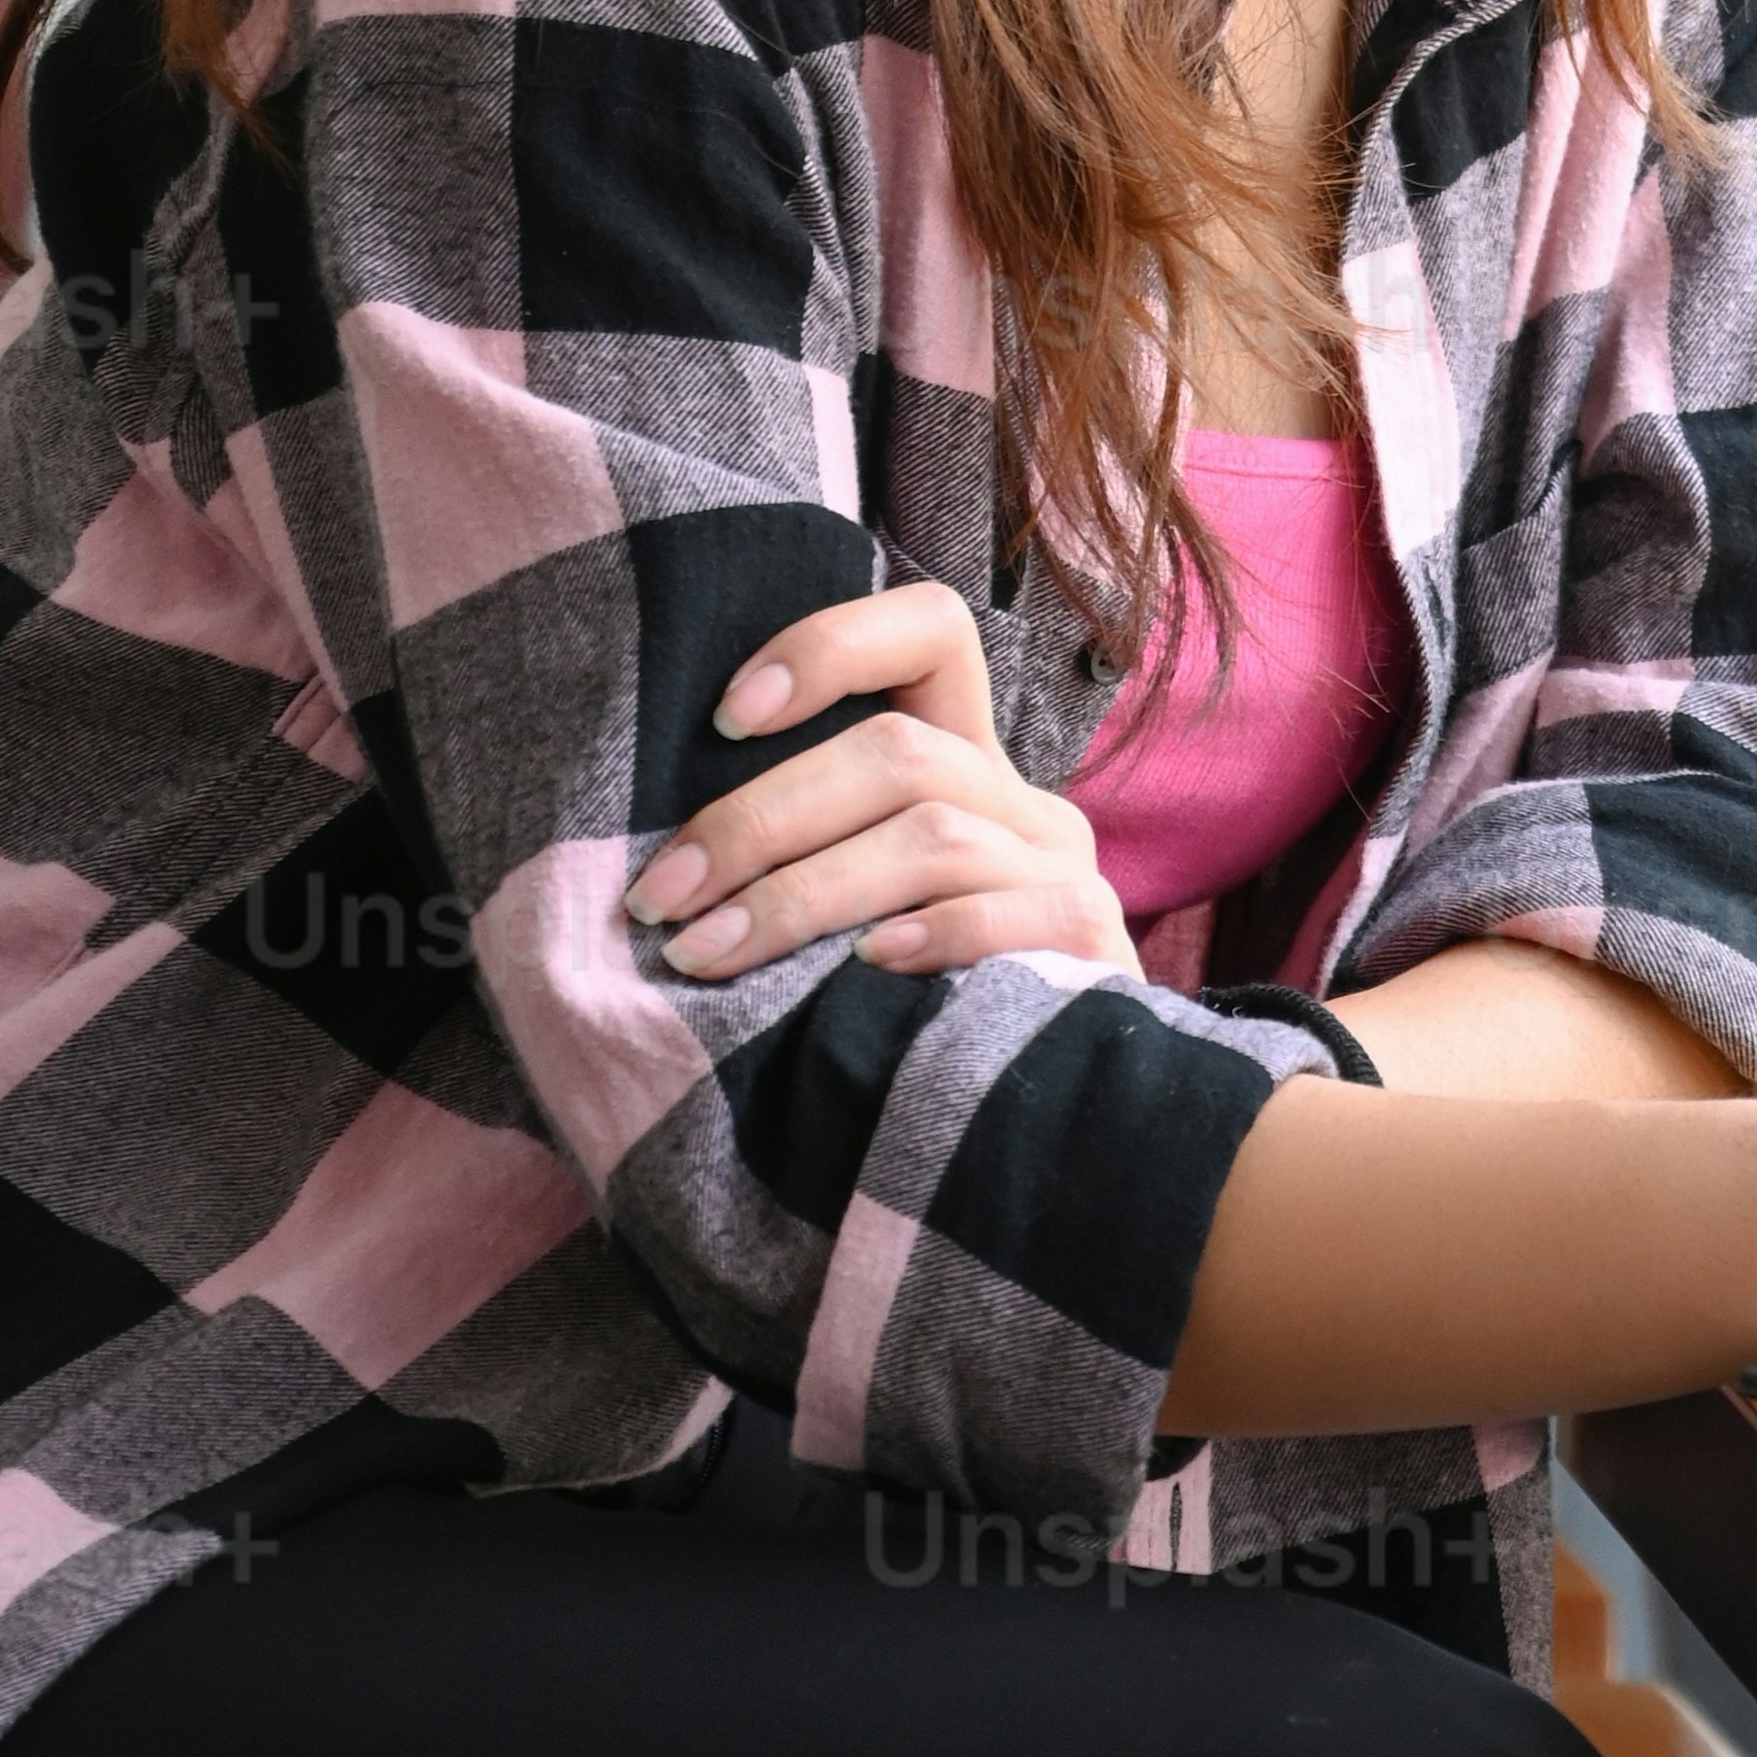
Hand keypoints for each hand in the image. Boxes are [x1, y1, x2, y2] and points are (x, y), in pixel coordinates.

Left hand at [628, 578, 1125, 987]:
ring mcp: (1062, 869)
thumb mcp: (837, 918)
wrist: (1018, 1126)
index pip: (928, 630)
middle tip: (662, 900)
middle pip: (899, 751)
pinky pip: (1015, 914)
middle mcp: (1017, 801)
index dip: (829, 647)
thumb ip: (791, 863)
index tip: (725, 715)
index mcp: (959, 765)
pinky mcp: (1096, 945)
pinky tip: (861, 973)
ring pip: (934, 834)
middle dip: (759, 821)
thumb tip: (660, 868)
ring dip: (802, 895)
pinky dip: (930, 937)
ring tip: (710, 956)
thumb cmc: (890, 1013)